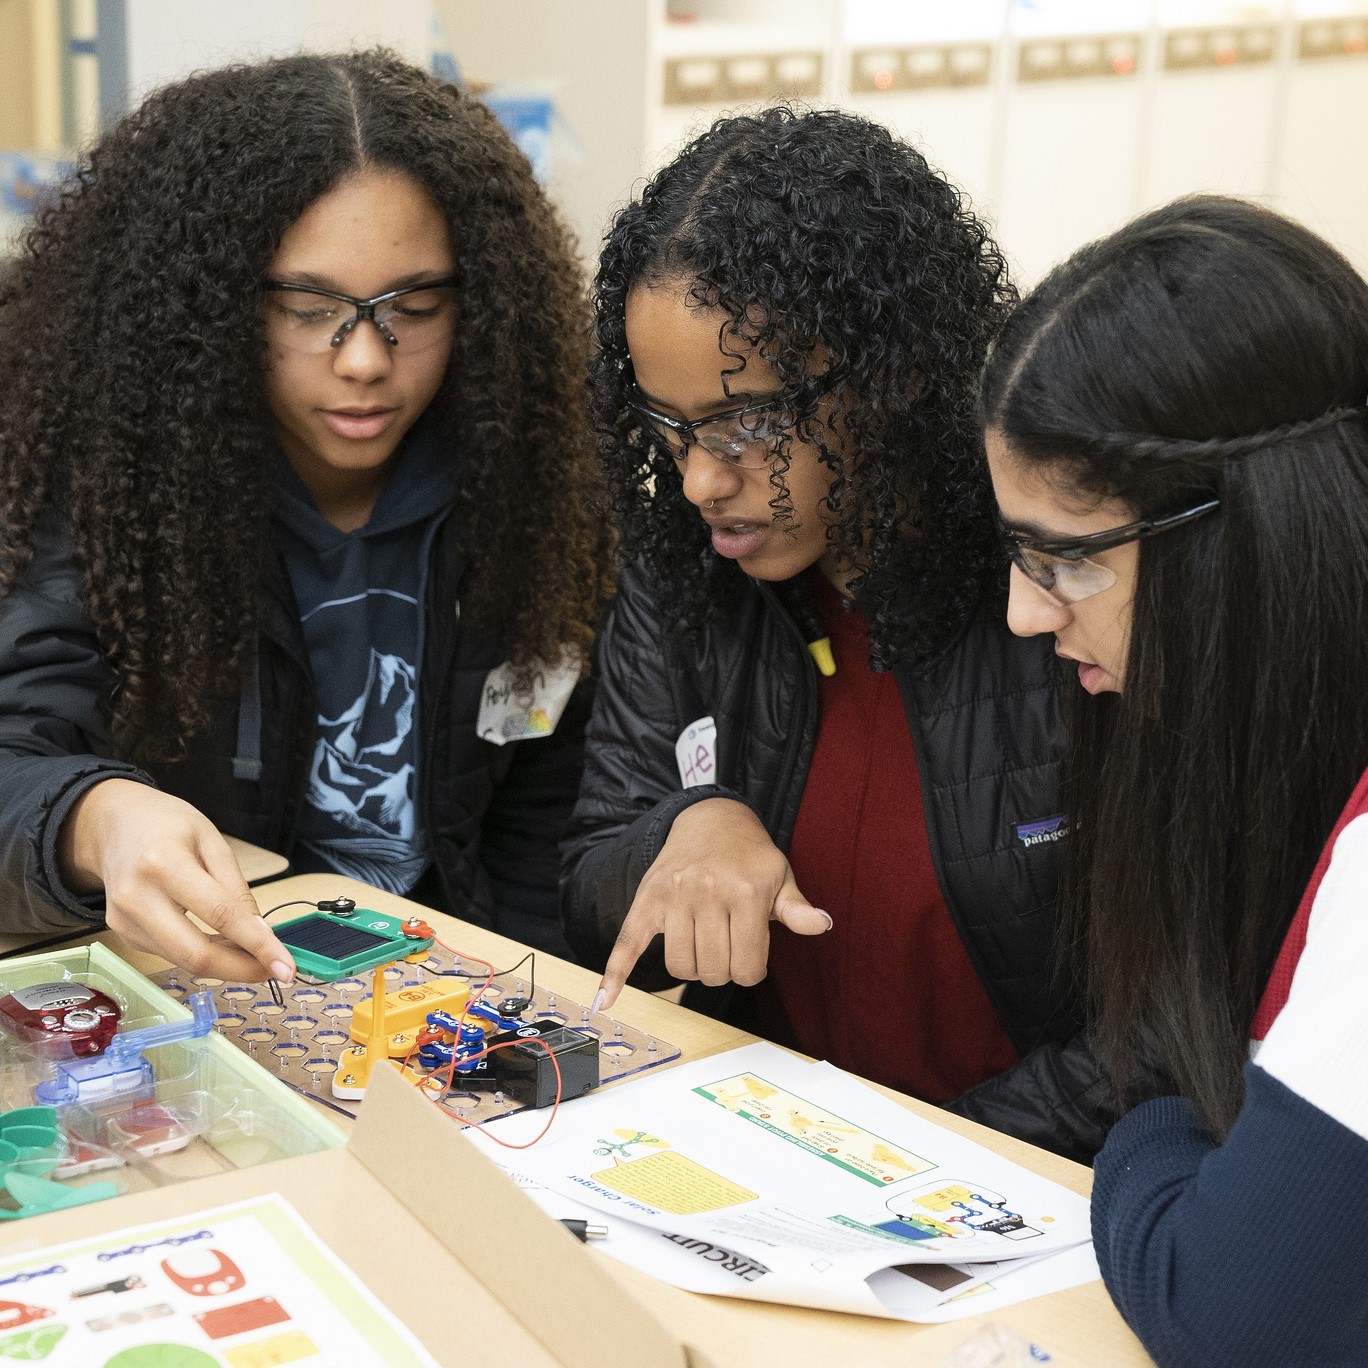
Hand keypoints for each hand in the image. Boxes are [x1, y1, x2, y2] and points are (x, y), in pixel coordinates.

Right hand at [58, 779, 294, 983]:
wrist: (115, 825)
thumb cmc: (168, 826)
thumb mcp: (213, 842)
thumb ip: (237, 889)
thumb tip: (261, 933)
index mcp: (164, 863)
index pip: (220, 915)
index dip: (257, 945)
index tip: (285, 966)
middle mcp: (137, 897)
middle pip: (195, 954)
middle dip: (240, 970)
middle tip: (272, 970)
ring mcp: (124, 920)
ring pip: (182, 960)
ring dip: (224, 964)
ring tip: (251, 953)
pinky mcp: (122, 933)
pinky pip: (169, 954)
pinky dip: (200, 954)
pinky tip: (220, 944)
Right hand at [593, 798, 830, 1011]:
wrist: (710, 819)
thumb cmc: (749, 856)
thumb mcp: (780, 877)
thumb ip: (796, 909)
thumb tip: (821, 925)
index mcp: (744, 892)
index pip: (747, 967)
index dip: (751, 971)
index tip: (751, 957)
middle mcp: (706, 893)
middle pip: (713, 971)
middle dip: (723, 970)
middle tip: (728, 947)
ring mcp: (673, 897)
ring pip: (680, 966)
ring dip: (694, 968)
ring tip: (704, 947)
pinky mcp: (647, 900)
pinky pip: (628, 942)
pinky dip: (616, 974)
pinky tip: (606, 1001)